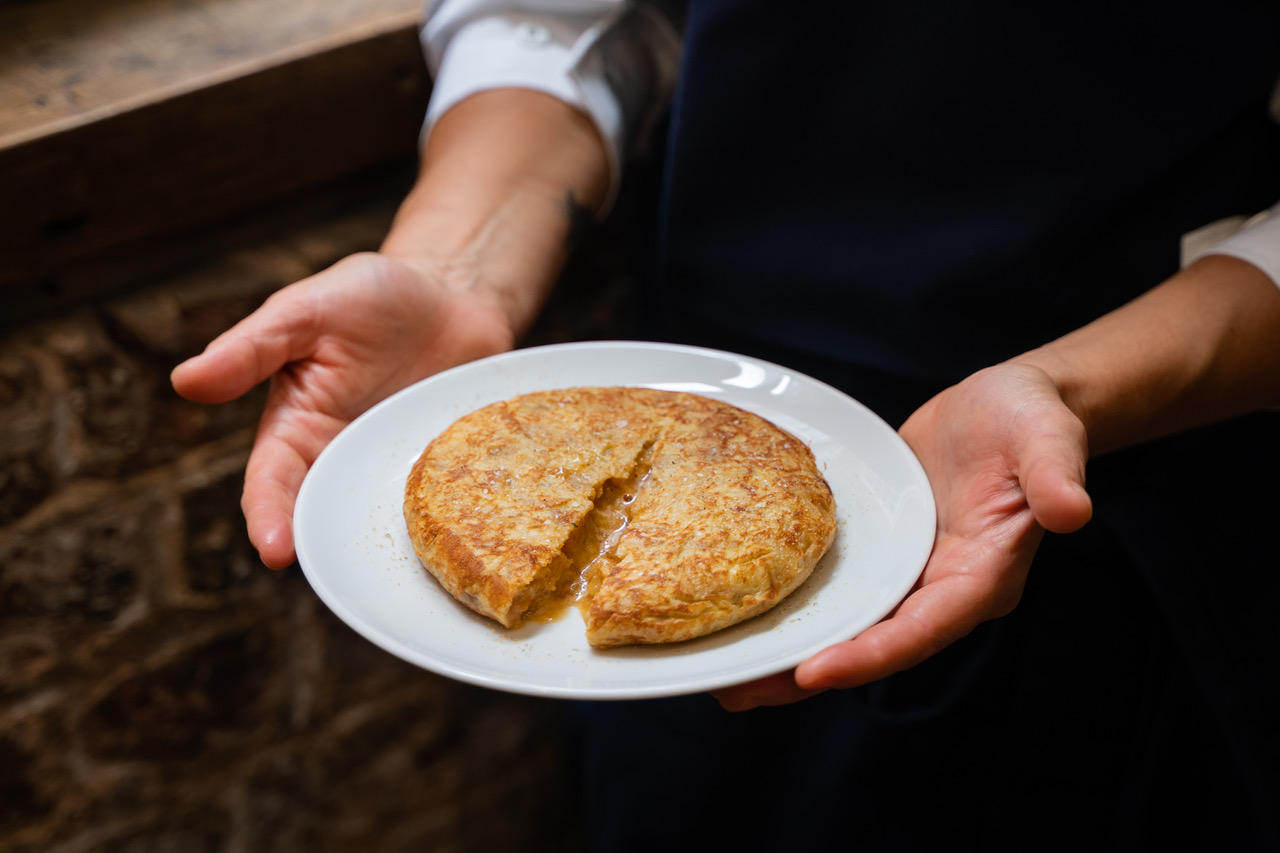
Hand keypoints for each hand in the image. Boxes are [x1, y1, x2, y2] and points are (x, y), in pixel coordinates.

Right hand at [171, 252, 514, 567]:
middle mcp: (344, 458)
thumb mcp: (305, 311)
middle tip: (332, 571)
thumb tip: (186, 380)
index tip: (275, 550)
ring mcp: (397, 467)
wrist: (451, 292)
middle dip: (326, 547)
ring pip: (385, 520)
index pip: (272, 484)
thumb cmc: (369, 297)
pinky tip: (461, 531)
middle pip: (327, 516)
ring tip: (394, 564)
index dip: (269, 518)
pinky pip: (447, 501)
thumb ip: (252, 348)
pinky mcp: (447, 467)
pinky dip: (449, 517)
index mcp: (297, 428)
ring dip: (388, 541)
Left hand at [713, 363, 1093, 709]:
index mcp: (982, 576)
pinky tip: (745, 610)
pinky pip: (838, 588)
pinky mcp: (882, 552)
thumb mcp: (1049, 436)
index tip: (814, 671)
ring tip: (724, 673)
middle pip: (872, 645)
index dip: (871, 654)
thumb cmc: (1032, 419)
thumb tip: (1074, 511)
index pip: (923, 628)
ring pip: (846, 625)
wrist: (1008, 404)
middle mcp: (941, 589)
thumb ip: (1055, 475)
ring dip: (789, 652)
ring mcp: (909, 573)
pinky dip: (797, 605)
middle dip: (807, 672)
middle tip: (736, 691)